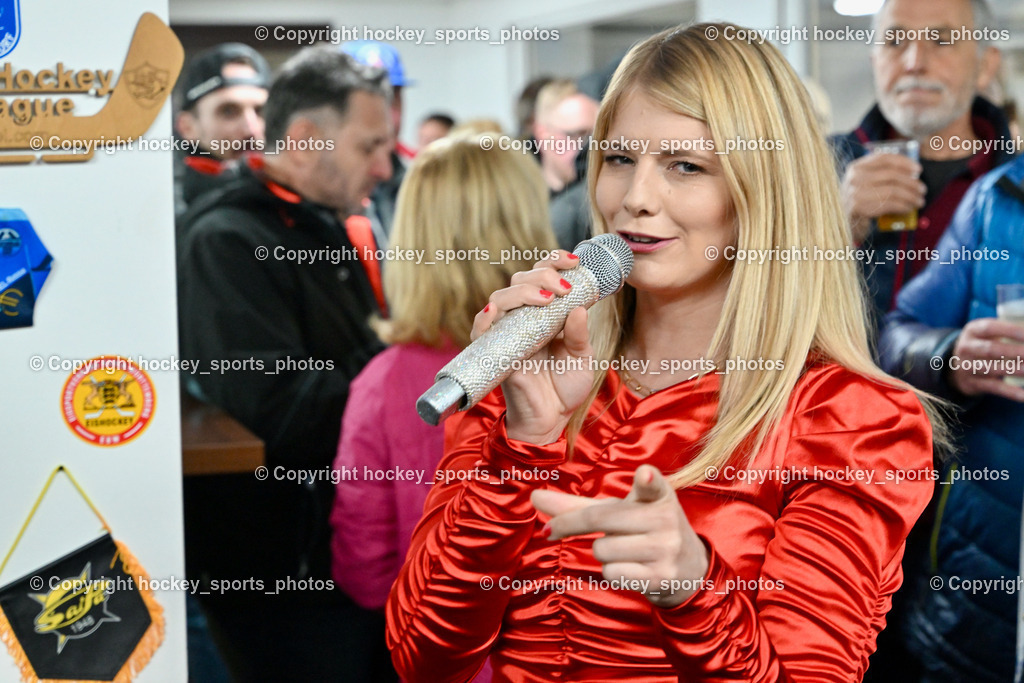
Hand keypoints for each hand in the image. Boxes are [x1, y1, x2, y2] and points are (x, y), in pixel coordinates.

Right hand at [472, 251, 594, 444]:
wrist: (551, 421)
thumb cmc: (564, 388)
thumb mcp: (582, 357)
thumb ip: (579, 334)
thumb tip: (579, 307)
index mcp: (543, 315)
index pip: (541, 277)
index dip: (553, 261)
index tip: (574, 261)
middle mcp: (522, 320)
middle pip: (519, 281)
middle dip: (541, 274)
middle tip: (563, 286)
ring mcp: (506, 335)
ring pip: (500, 298)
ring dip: (521, 291)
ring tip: (547, 298)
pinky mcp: (494, 354)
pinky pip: (481, 331)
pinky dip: (485, 318)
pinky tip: (496, 311)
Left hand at [531, 465, 708, 607]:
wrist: (688, 569)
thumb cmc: (643, 530)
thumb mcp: (621, 510)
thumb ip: (578, 505)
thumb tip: (534, 496)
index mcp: (658, 495)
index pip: (654, 485)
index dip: (648, 479)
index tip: (645, 474)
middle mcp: (665, 520)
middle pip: (599, 519)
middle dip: (571, 525)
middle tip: (552, 530)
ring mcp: (664, 550)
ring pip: (602, 550)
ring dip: (601, 552)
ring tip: (623, 549)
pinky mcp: (660, 577)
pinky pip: (611, 574)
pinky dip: (611, 571)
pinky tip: (630, 567)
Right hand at [841, 152, 924, 242]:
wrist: (838, 222)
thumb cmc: (857, 202)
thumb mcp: (863, 184)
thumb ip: (879, 175)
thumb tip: (911, 173)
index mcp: (856, 167)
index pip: (883, 158)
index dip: (904, 162)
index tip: (918, 170)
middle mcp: (854, 177)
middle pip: (891, 175)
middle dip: (912, 183)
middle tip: (922, 189)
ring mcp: (855, 192)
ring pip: (893, 191)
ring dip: (911, 196)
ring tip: (919, 201)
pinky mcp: (859, 207)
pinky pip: (889, 204)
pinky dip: (903, 206)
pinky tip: (909, 208)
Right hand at [948, 318, 1023, 400]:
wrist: (956, 365)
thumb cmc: (982, 344)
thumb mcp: (987, 333)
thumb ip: (1006, 332)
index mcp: (972, 330)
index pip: (990, 328)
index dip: (1010, 331)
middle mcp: (966, 348)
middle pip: (991, 349)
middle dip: (1015, 351)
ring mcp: (967, 367)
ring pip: (992, 369)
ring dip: (1016, 370)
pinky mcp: (972, 383)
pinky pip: (993, 388)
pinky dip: (1010, 392)